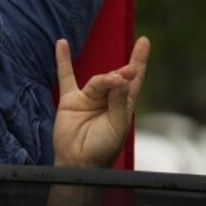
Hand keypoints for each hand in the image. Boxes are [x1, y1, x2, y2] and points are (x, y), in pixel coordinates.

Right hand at [52, 36, 148, 167]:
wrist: (80, 163)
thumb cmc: (103, 148)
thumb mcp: (118, 125)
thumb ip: (119, 101)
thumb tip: (119, 78)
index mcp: (123, 105)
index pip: (134, 80)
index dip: (139, 61)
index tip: (144, 42)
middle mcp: (107, 98)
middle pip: (116, 78)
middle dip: (122, 74)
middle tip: (126, 73)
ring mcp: (89, 97)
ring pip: (97, 81)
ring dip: (104, 80)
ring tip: (113, 80)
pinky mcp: (70, 100)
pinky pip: (66, 77)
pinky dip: (63, 60)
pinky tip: (61, 44)